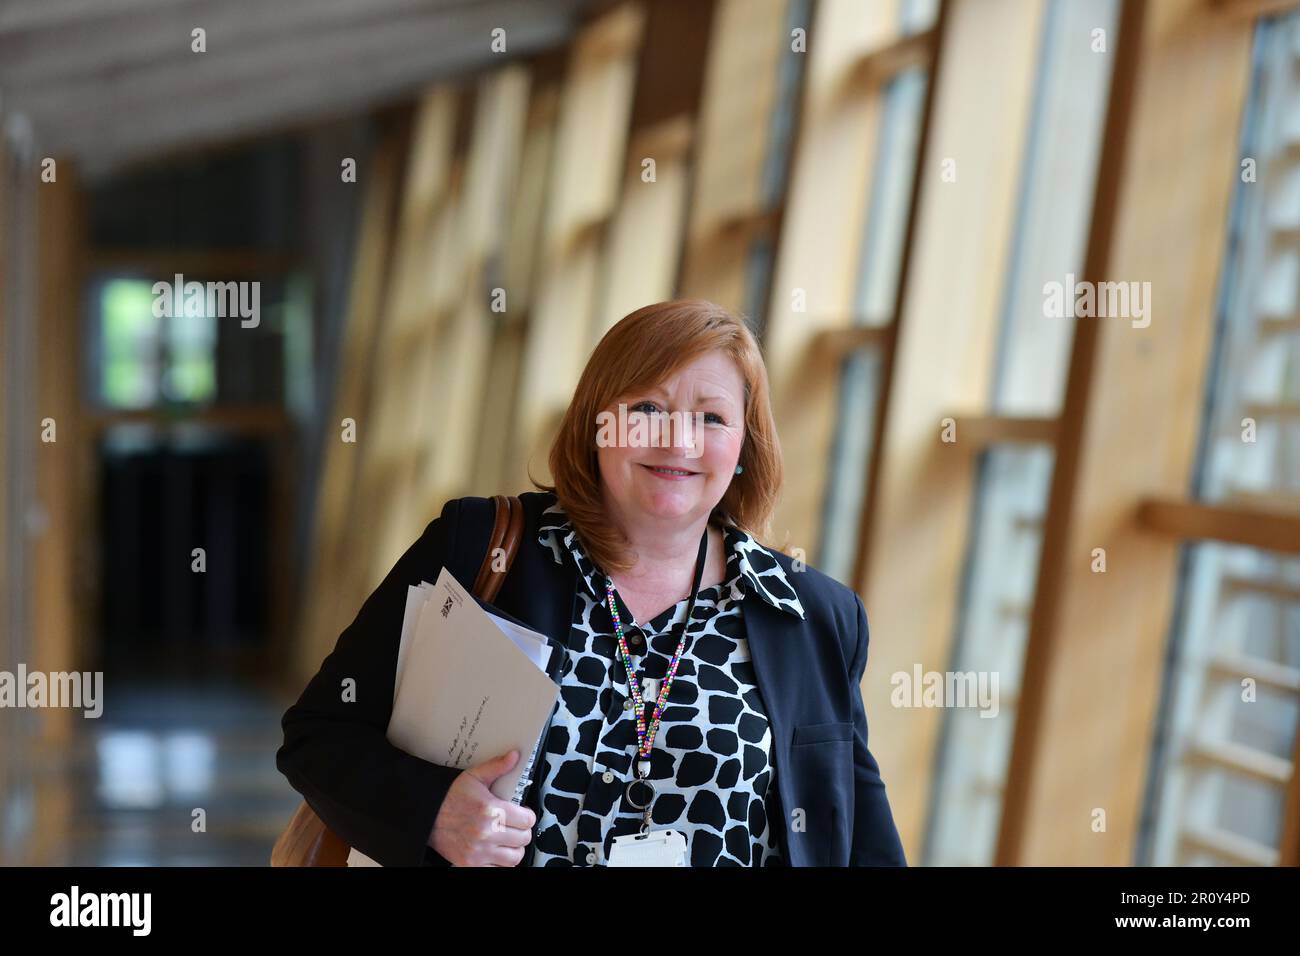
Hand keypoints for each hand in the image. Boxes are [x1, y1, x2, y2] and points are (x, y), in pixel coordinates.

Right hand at [428, 749, 536, 865]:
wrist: (426, 816)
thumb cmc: (450, 797)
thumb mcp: (474, 777)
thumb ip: (497, 767)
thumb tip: (514, 756)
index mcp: (490, 810)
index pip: (527, 820)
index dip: (527, 816)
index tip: (522, 815)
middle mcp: (486, 833)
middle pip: (523, 839)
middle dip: (522, 831)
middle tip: (515, 826)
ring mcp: (478, 852)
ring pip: (514, 857)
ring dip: (514, 848)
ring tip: (508, 840)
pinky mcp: (470, 864)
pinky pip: (499, 869)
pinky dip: (501, 862)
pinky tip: (496, 851)